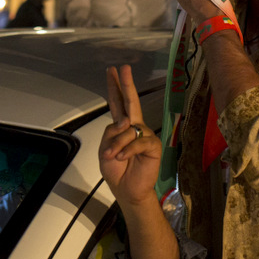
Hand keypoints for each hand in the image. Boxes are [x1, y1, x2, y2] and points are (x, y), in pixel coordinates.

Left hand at [99, 65, 160, 208]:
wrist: (127, 191)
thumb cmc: (116, 170)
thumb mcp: (105, 150)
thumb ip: (111, 133)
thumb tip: (127, 122)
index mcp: (120, 126)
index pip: (117, 103)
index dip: (114, 87)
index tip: (112, 70)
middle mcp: (134, 126)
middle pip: (130, 102)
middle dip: (126, 84)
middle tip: (124, 68)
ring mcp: (144, 134)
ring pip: (128, 130)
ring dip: (117, 144)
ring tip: (113, 156)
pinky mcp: (153, 145)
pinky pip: (138, 141)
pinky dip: (127, 150)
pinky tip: (123, 157)